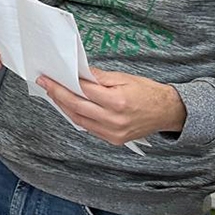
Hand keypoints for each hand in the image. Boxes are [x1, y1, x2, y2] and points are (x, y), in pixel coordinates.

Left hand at [35, 69, 186, 144]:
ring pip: (79, 120)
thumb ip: (100, 78)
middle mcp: (114, 120)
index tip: (50, 77)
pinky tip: (70, 107)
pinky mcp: (113, 140)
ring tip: (54, 94)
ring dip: (64, 107)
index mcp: (118, 101)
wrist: (169, 112)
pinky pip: (89, 128)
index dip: (63, 84)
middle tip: (45, 84)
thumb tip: (79, 74)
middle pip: (76, 107)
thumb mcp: (125, 78)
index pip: (83, 91)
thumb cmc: (149, 92)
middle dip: (57, 95)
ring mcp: (113, 133)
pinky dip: (77, 116)